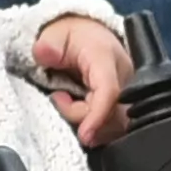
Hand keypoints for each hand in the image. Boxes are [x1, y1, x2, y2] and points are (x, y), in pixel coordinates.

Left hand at [27, 9, 134, 142]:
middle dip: (84, 119)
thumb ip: (47, 46)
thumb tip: (44, 54)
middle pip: (114, 115)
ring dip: (88, 123)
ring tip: (67, 99)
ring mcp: (127, 92)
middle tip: (59, 98)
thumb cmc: (71, 37)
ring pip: (115, 124)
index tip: (84, 135)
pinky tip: (79, 111)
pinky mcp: (124, 103)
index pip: (109, 91)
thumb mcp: (54, 34)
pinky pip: (114, 126)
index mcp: (107, 58)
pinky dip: (95, 127)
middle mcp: (124, 76)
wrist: (85, 35)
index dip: (98, 116)